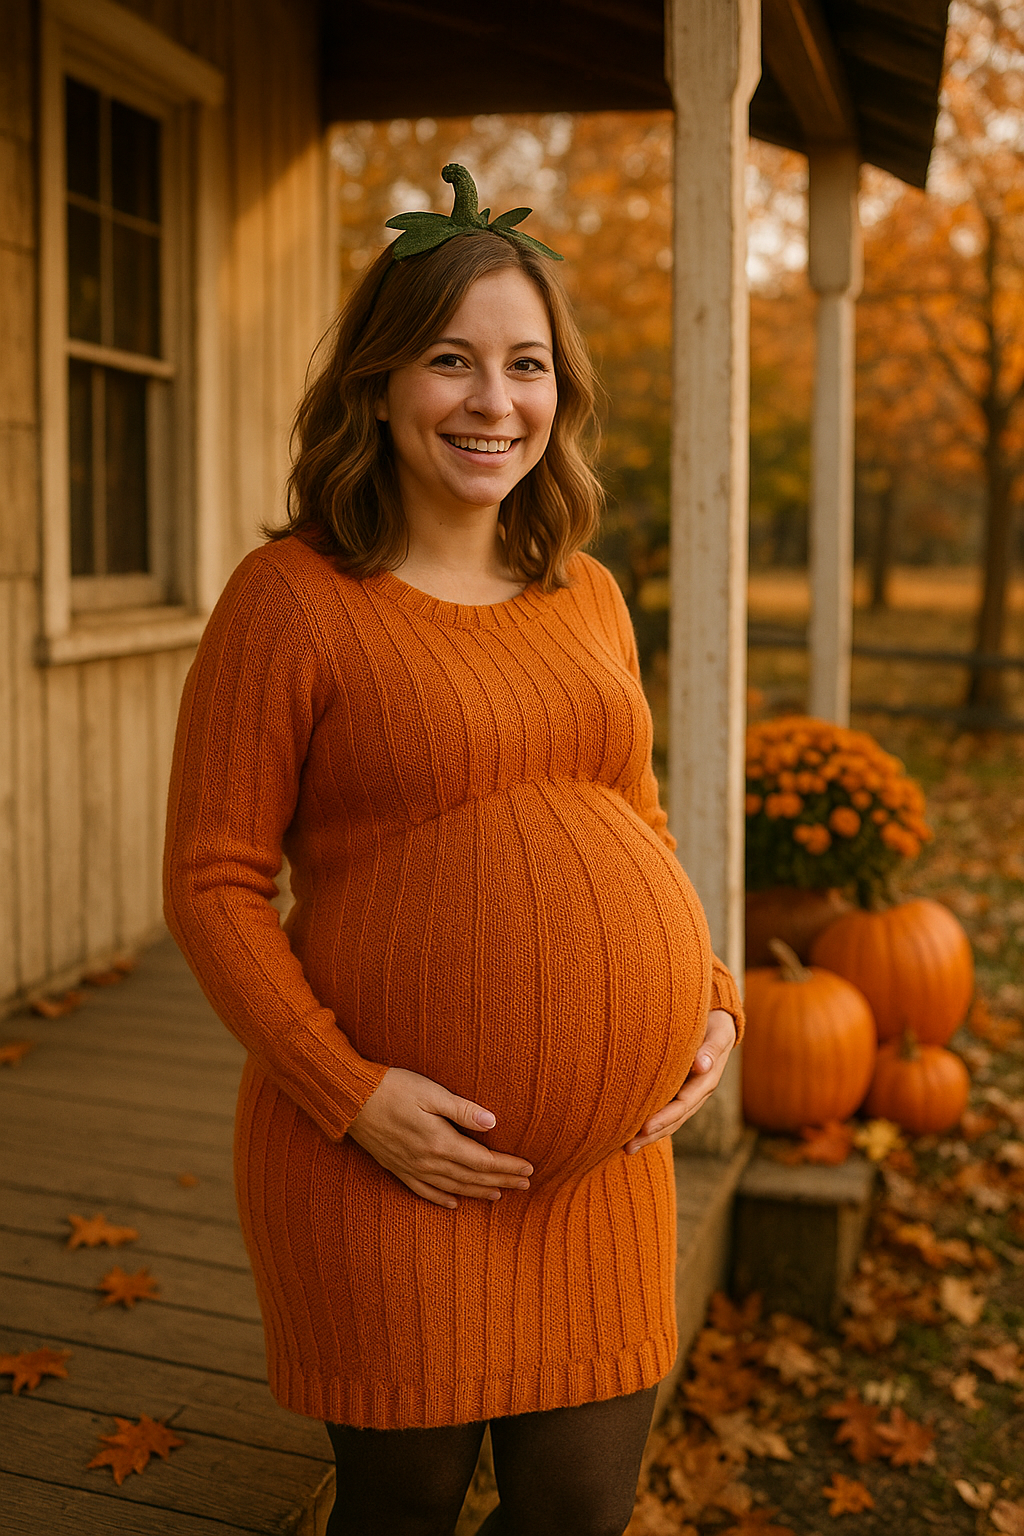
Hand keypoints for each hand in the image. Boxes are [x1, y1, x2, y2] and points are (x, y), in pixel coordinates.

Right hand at [347, 1067, 533, 1209]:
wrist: (349, 1099)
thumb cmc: (392, 1087)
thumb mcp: (430, 1092)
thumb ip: (462, 1110)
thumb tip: (493, 1122)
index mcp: (440, 1142)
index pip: (483, 1161)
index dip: (508, 1166)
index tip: (529, 1169)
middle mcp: (428, 1161)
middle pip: (472, 1177)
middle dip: (501, 1181)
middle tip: (525, 1185)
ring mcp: (411, 1168)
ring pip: (452, 1187)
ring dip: (477, 1192)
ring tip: (499, 1195)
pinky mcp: (397, 1168)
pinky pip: (423, 1191)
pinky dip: (442, 1199)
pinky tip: (453, 1203)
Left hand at [623, 1009, 737, 1154]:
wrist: (719, 1024)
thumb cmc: (715, 1025)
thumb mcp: (718, 1033)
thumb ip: (710, 1048)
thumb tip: (702, 1064)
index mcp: (706, 1081)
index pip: (683, 1104)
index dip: (664, 1117)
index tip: (644, 1126)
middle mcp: (697, 1094)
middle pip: (674, 1120)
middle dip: (652, 1134)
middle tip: (628, 1146)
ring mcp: (688, 1095)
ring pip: (670, 1121)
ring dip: (650, 1135)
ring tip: (627, 1148)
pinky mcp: (679, 1092)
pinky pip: (666, 1112)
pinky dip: (651, 1124)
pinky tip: (633, 1133)